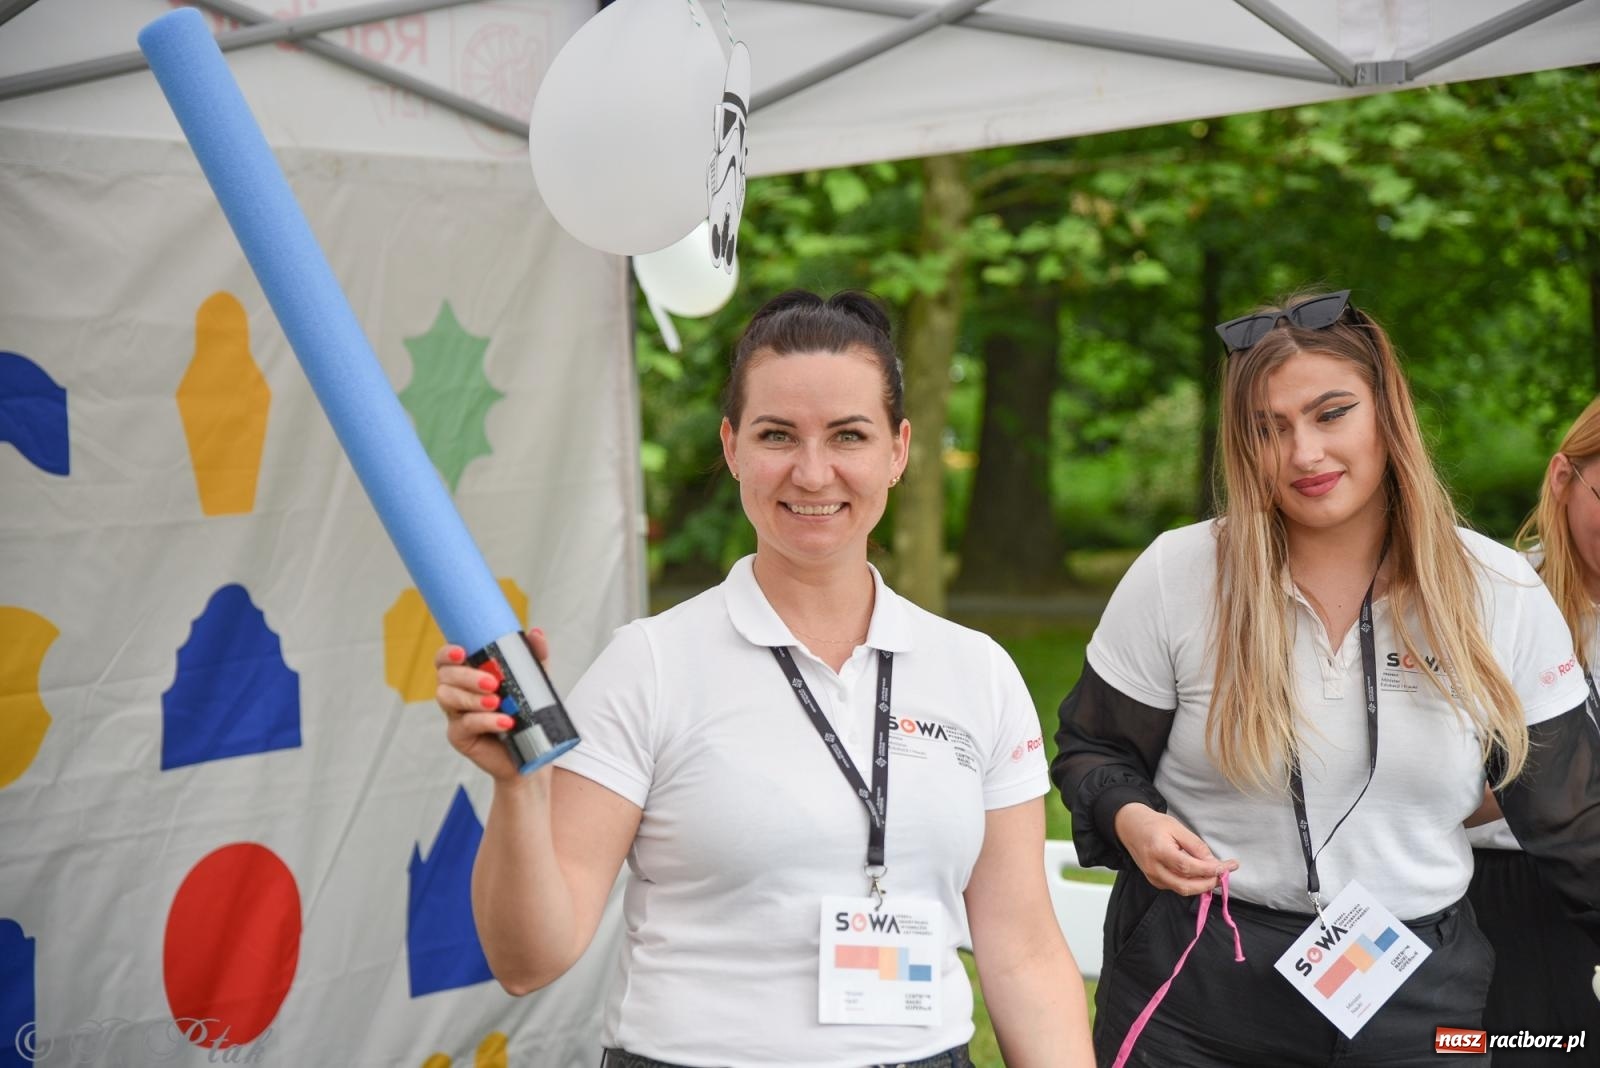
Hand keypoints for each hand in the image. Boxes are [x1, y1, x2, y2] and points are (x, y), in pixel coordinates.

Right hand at [434, 629, 551, 783]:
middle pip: (444, 677)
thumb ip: (534, 657)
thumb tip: (535, 633)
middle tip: (493, 683)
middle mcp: (457, 692)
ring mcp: (455, 715)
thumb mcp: (535, 682)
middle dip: (466, 677)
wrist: (533, 752)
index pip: (446, 660)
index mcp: (469, 675)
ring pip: (447, 698)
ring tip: (496, 702)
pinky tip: (504, 722)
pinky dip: (484, 721)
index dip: (447, 653)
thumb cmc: (528, 712)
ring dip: (471, 698)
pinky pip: (463, 724)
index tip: (462, 652)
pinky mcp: (460, 736)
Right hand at [1114, 803, 1238, 895]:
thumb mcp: (1177, 827)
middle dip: (1209, 883)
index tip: (1228, 867)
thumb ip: (1196, 846)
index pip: (1188, 867)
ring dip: (1202, 885)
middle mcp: (1154, 868)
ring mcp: (1153, 877)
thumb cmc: (1154, 824)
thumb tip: (1214, 863)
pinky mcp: (1155, 881)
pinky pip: (1177, 887)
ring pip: (1183, 889)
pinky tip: (1201, 875)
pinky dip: (1192, 884)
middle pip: (1186, 886)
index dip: (1209, 870)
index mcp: (1159, 851)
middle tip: (1225, 874)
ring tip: (1217, 875)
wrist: (1130, 827)